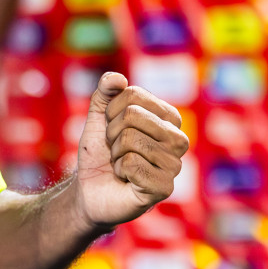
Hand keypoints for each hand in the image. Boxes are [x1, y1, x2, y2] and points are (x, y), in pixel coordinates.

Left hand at [74, 72, 188, 230]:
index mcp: (169, 118)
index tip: (112, 129)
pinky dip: (120, 170)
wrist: (89, 190)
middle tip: (116, 149)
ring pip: (131, 140)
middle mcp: (178, 140)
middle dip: (112, 133)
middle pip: (132, 115)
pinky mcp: (164, 187)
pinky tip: (126, 179)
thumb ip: (105, 92)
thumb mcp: (98, 117)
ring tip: (122, 164)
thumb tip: (115, 78)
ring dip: (115, 153)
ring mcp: (174, 165)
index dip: (111, 112)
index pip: (133, 95)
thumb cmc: (100, 153)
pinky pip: (132, 164)